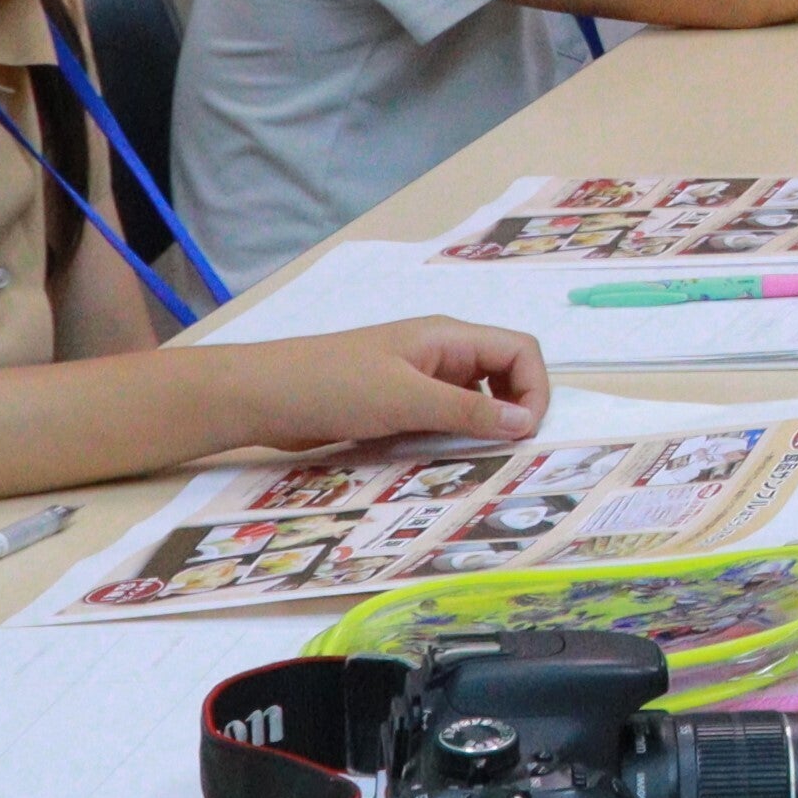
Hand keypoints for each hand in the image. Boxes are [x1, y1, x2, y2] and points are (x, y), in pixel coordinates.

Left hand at [218, 320, 551, 449]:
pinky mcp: (397, 405)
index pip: (520, 351)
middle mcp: (440, 354)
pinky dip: (452, 438)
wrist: (262, 397)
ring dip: (482, 427)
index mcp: (449, 338)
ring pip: (474, 401)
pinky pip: (442, 419)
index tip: (525, 434)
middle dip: (514, 410)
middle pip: (503, 375)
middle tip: (504, 451)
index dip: (535, 389)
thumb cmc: (334, 386)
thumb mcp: (406, 399)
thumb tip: (528, 423)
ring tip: (474, 458)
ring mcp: (418, 379)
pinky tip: (440, 460)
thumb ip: (468, 411)